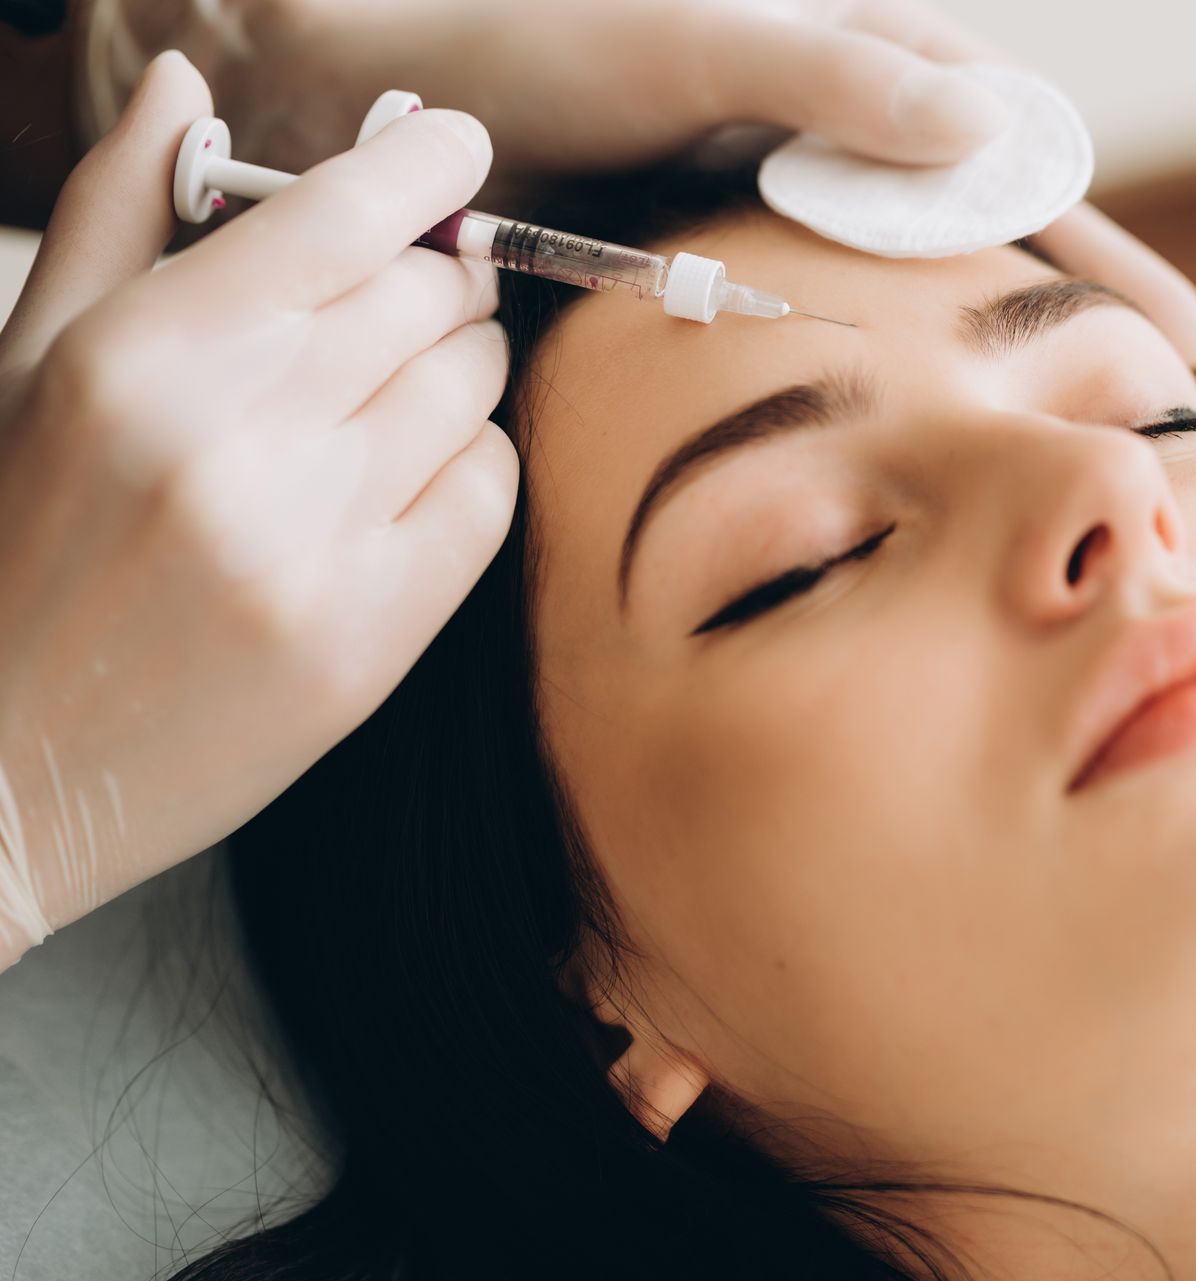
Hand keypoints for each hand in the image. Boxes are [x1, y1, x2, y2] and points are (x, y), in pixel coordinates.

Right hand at [0, 53, 516, 968]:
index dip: (423, 164)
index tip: (453, 147)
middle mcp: (236, 443)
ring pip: (471, 386)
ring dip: (452, 366)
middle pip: (429, 294)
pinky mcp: (372, 638)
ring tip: (385, 392)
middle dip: (434, 275)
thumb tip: (187, 86)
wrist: (5, 772)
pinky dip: (466, 464)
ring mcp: (314, 547)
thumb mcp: (30, 367)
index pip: (342, 215)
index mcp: (142, 358)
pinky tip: (403, 476)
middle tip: (405, 290)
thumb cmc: (11, 549)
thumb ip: (117, 216)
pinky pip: (488, 493)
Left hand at [189, 0, 1195, 364]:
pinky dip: (887, 373)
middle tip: (1161, 405)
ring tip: (1063, 435)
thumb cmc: (535, 40)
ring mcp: (777, 205)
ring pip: (914, 289)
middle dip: (1075, 314)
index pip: (1017, 163)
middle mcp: (830, 137)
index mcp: (854, 65)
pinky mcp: (716, 260)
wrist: (387, 93)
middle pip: (985, 233)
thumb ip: (837, 77)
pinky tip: (917, 426)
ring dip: (989, 357)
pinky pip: (828, 322)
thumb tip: (993, 128)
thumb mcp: (697, 43)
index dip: (1101, 255)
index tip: (1186, 345)